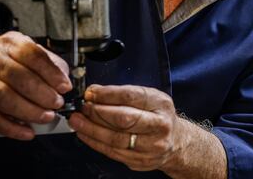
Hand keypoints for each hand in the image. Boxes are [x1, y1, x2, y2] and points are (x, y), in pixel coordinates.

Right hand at [0, 31, 70, 139]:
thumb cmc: (4, 57)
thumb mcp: (27, 50)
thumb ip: (48, 63)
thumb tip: (64, 82)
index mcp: (11, 44)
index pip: (32, 55)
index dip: (51, 73)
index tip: (64, 86)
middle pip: (18, 77)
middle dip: (42, 94)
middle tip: (57, 103)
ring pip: (4, 98)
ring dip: (28, 111)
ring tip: (46, 116)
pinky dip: (10, 127)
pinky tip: (26, 131)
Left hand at [68, 85, 182, 171]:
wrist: (175, 142)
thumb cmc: (158, 116)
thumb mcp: (149, 98)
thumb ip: (124, 94)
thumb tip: (94, 92)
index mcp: (161, 104)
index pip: (132, 96)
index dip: (108, 94)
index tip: (91, 93)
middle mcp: (159, 125)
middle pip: (124, 119)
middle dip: (98, 112)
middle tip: (83, 107)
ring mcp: (151, 146)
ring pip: (115, 138)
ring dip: (91, 129)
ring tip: (77, 121)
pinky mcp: (140, 161)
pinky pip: (112, 152)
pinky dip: (94, 142)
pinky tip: (85, 134)